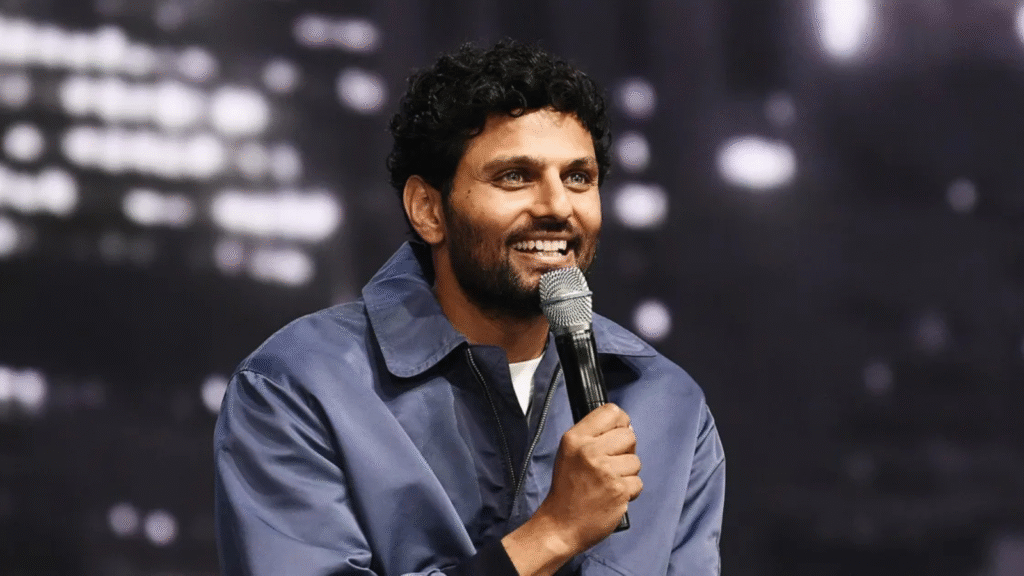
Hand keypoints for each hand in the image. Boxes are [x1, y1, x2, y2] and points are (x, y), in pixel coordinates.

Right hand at [539, 402, 641, 551]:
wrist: (560, 525)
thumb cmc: (567, 489)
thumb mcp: (570, 453)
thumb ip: (594, 436)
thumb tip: (627, 426)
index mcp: (575, 438)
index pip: (611, 412)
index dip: (620, 422)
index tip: (617, 434)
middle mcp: (589, 451)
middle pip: (628, 435)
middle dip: (625, 450)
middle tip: (610, 464)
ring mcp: (605, 471)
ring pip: (635, 461)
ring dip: (627, 473)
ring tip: (608, 483)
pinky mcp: (619, 491)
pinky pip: (638, 482)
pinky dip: (629, 491)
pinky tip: (613, 495)